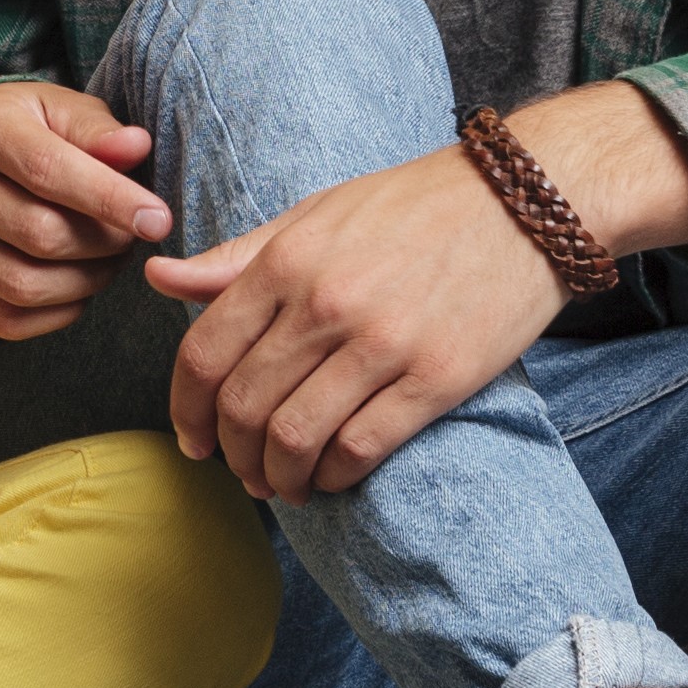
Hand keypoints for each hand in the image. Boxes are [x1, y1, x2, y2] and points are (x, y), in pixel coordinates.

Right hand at [0, 79, 170, 337]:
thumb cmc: (33, 131)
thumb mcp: (65, 112)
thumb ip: (99, 130)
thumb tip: (135, 148)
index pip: (47, 170)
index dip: (108, 200)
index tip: (158, 221)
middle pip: (40, 235)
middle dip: (104, 243)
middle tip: (131, 236)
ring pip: (26, 285)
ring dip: (87, 281)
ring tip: (108, 258)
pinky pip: (10, 321)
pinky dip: (60, 312)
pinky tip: (78, 285)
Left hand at [144, 145, 566, 497]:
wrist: (527, 203)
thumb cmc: (414, 209)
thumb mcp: (315, 215)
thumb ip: (236, 258)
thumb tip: (159, 278)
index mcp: (287, 260)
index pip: (205, 354)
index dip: (185, 409)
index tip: (193, 438)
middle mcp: (325, 304)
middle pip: (244, 406)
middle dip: (231, 453)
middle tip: (239, 469)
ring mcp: (383, 344)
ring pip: (296, 437)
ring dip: (277, 476)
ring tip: (281, 484)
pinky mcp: (437, 378)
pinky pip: (361, 448)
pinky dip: (333, 475)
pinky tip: (330, 476)